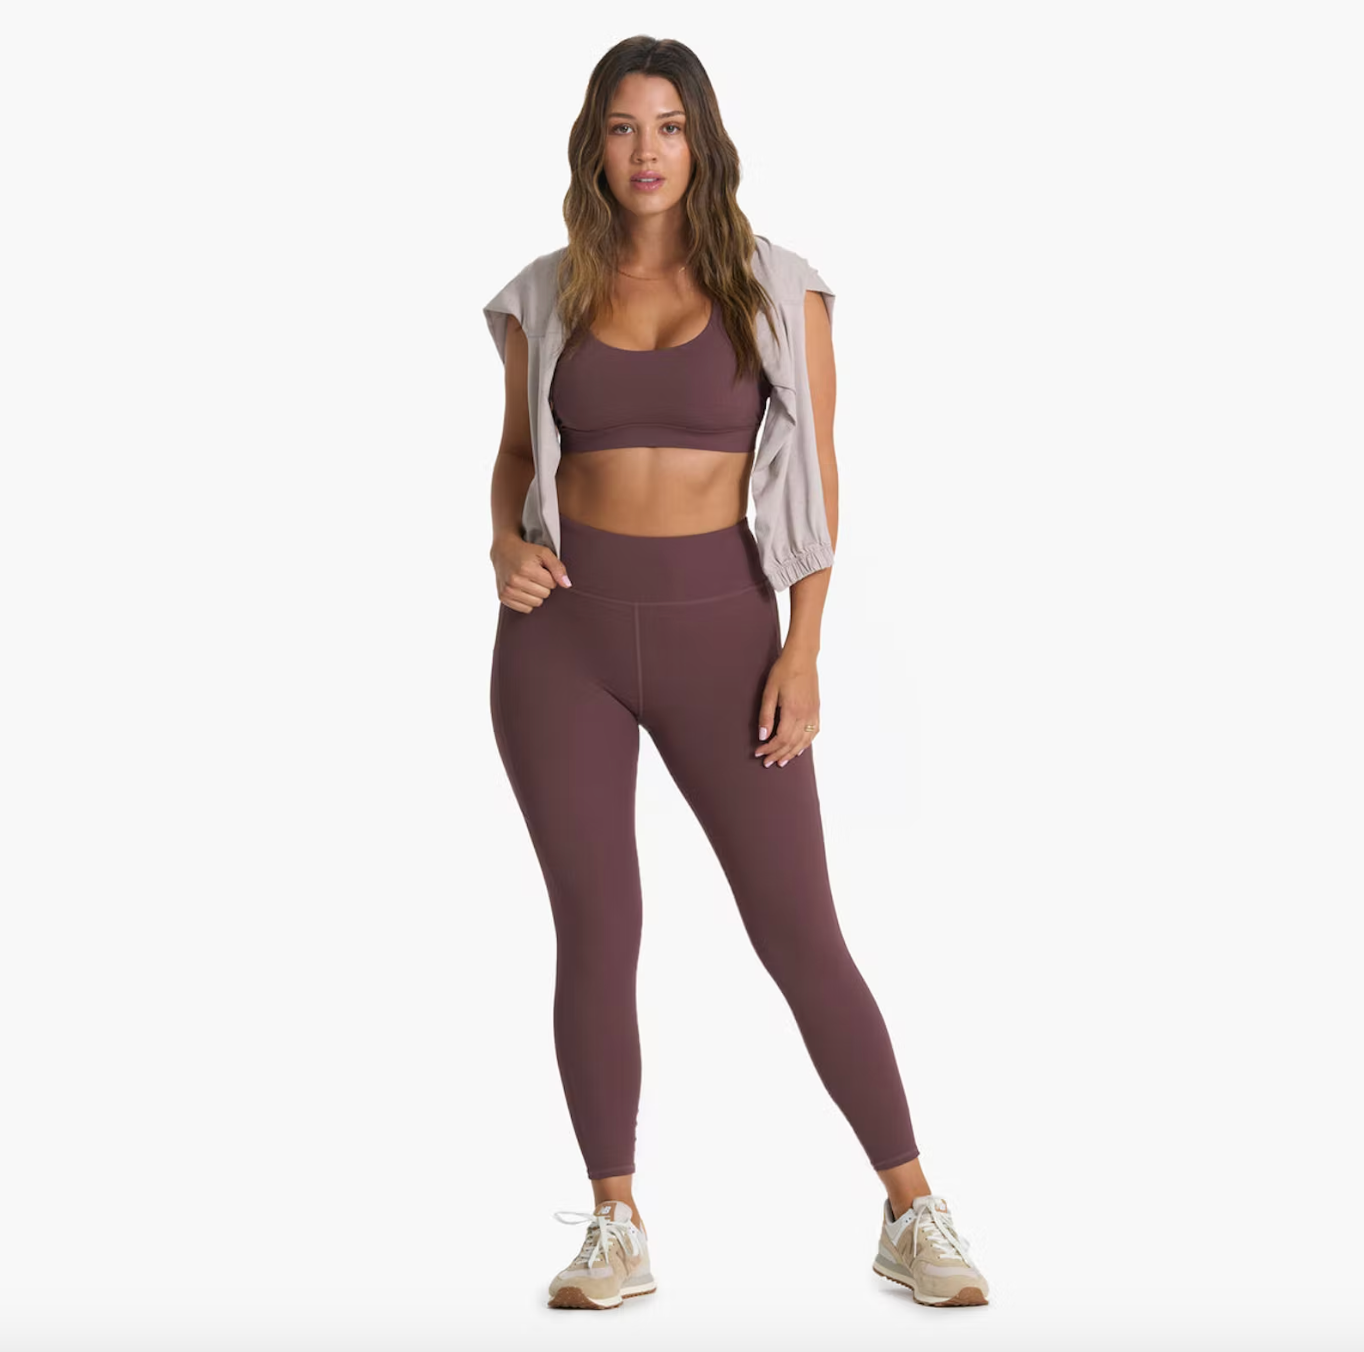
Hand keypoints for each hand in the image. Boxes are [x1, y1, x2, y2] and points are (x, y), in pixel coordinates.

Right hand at [491, 535, 572, 611]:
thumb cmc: (525, 552)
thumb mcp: (544, 553)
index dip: (549, 577)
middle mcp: (515, 580)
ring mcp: (508, 590)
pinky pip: (525, 609)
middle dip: (543, 585)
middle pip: (545, 595)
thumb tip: (567, 585)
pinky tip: (522, 589)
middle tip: (534, 575)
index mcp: (526, 569)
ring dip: (536, 594)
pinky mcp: (503, 597)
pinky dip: (527, 601)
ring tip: (528, 582)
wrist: (503, 551)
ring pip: (536, 603)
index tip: (541, 570)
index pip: (552, 584)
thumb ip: (558, 568)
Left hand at [753, 648, 819, 766]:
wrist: (802, 658)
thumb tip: (763, 735)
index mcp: (792, 711)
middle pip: (792, 743)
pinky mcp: (816, 710)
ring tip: (782, 761)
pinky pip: (814, 732)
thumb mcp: (769, 691)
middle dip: (778, 754)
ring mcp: (813, 713)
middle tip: (767, 762)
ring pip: (804, 741)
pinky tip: (799, 749)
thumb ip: (766, 715)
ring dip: (792, 753)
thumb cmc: (784, 671)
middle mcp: (805, 715)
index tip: (759, 752)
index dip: (770, 748)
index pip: (781, 738)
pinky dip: (806, 744)